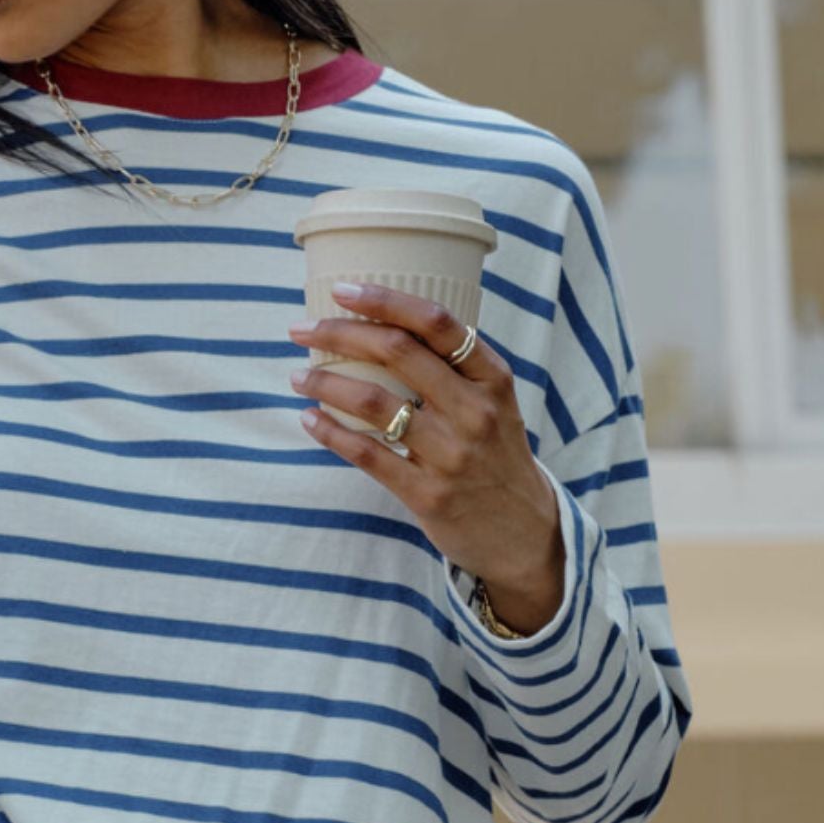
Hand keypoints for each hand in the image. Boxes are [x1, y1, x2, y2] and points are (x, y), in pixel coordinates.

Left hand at [287, 283, 564, 633]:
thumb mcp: (494, 405)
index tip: (343, 290)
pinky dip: (330, 432)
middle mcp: (475, 410)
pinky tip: (310, 419)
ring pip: (373, 401)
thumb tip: (382, 329)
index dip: (385, 300)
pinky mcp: (428, 493)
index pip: (436, 322)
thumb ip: (452, 371)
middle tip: (302, 330)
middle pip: (397, 352)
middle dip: (339, 333)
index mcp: (492, 378)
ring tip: (299, 376)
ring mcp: (452, 453)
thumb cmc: (496, 457)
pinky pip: (366, 454)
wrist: (525, 532)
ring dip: (325, 383)